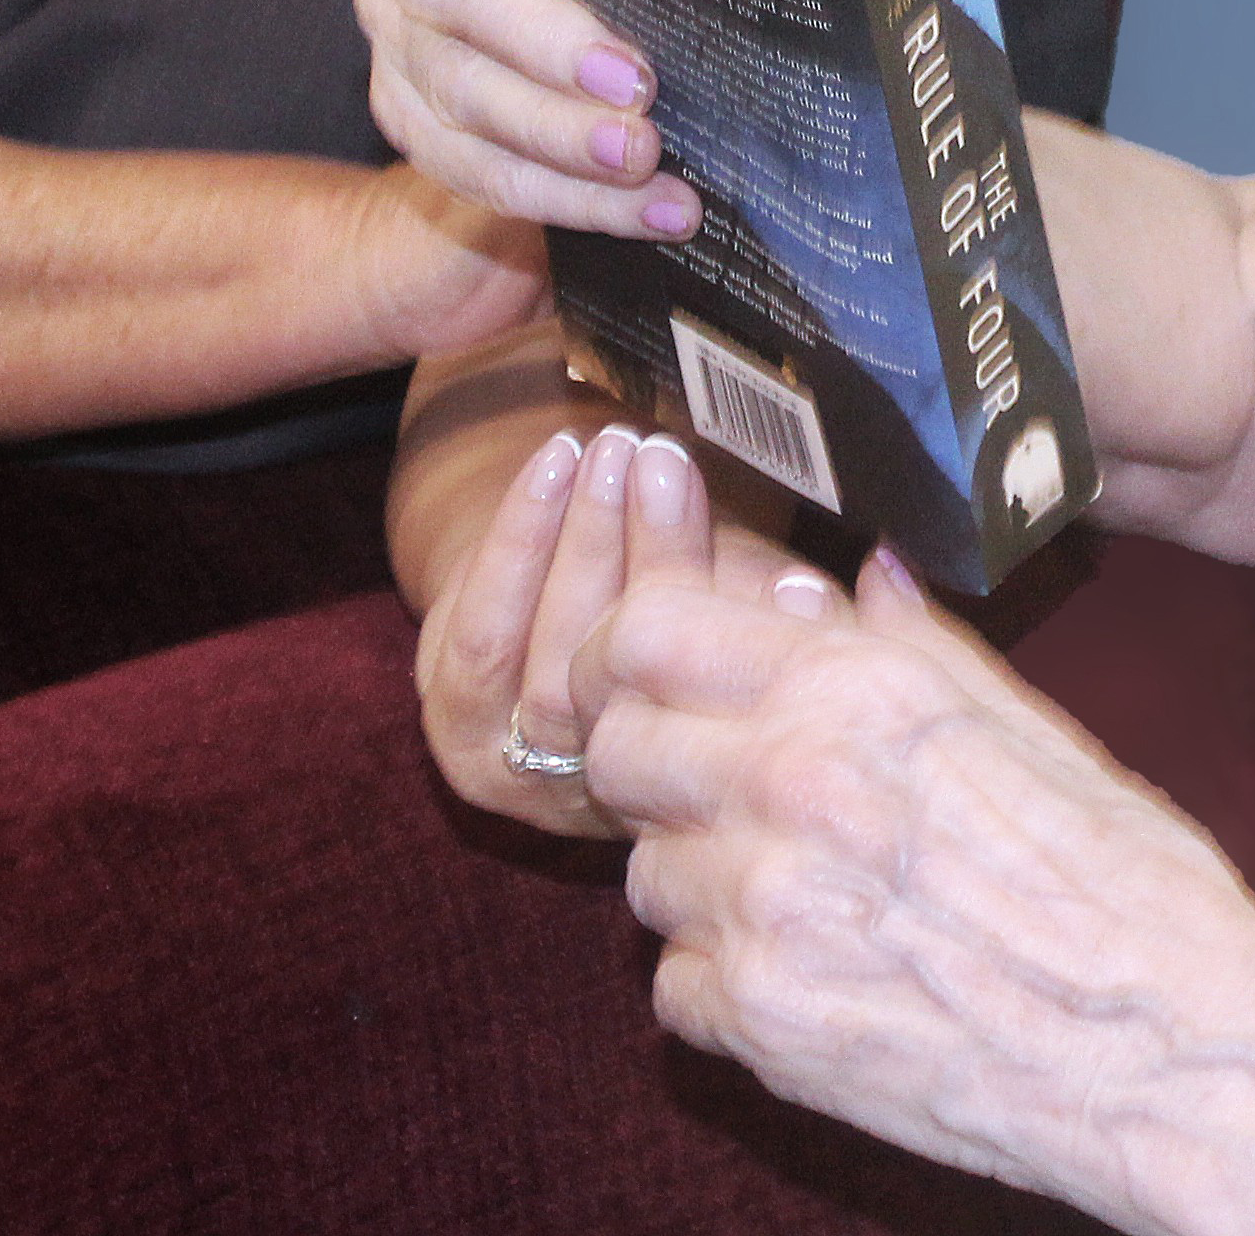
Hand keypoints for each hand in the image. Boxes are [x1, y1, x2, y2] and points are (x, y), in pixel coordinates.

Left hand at [410, 416, 817, 837]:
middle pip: (627, 688)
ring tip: (615, 451)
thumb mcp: (751, 619)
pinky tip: (556, 466)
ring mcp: (512, 770)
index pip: (712, 724)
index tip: (775, 557)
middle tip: (668, 465)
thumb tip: (803, 594)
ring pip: (551, 660)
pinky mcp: (451, 717)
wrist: (563, 593)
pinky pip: (479, 631)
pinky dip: (520, 540)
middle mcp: (596, 802)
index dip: (741, 642)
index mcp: (689, 800)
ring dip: (584, 541)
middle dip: (651, 562)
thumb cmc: (688, 608)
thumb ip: (783, 616)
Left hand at [579, 556, 1254, 1235]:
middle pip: (614, 748)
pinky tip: (817, 974)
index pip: (646, 629)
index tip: (654, 676)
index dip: (634, 649)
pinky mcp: (761, 1020)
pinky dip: (727, 984)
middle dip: (657, 765)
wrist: (1177, 1051)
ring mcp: (765, 908)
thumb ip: (915, 647)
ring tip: (804, 896)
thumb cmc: (1130, 884)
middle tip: (726, 791)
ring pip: (641, 874)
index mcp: (860, 689)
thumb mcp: (1034, 730)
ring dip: (700, 880)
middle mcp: (793, 782)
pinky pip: (675, 984)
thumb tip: (855, 576)